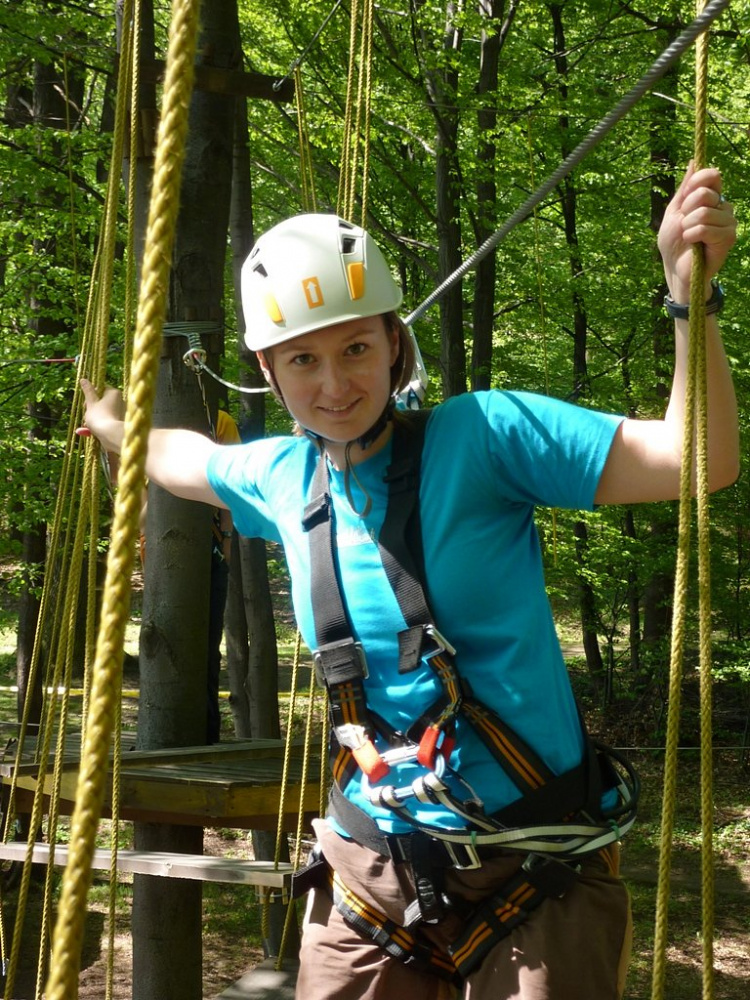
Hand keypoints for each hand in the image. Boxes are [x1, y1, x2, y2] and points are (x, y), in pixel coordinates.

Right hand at [80, 379, 125, 453]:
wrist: (110, 435)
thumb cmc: (99, 416)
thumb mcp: (91, 402)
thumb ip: (88, 391)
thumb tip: (83, 379)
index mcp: (114, 393)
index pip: (100, 389)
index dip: (91, 396)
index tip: (85, 404)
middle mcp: (120, 401)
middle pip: (101, 402)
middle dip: (90, 410)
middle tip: (86, 416)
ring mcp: (121, 412)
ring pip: (103, 413)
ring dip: (92, 419)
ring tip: (86, 426)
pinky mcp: (119, 422)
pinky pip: (107, 421)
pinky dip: (98, 425)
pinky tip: (87, 432)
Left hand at [658, 162, 736, 303]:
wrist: (675, 269)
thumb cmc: (674, 242)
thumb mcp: (674, 212)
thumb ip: (684, 189)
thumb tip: (693, 162)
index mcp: (712, 199)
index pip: (713, 176)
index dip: (697, 181)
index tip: (684, 197)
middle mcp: (723, 208)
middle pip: (706, 193)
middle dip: (687, 210)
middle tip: (684, 225)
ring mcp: (728, 223)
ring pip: (704, 212)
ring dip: (688, 226)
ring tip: (688, 237)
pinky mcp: (728, 238)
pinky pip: (706, 228)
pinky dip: (692, 235)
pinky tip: (693, 244)